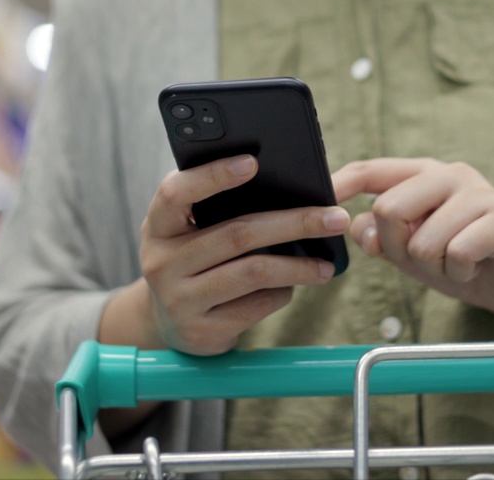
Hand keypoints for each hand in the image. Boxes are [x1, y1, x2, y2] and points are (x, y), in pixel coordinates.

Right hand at [138, 154, 347, 355]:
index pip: (176, 193)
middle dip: (294, 223)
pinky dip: (282, 293)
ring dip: (298, 266)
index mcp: (158, 224)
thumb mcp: (194, 230)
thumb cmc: (195, 260)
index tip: (252, 162)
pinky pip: (255, 305)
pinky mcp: (200, 330)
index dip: (212, 176)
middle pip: (236, 233)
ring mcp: (178, 298)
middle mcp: (160, 260)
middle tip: (335, 218)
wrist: (171, 323)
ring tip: (326, 264)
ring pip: (253, 272)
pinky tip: (292, 286)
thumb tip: (308, 185)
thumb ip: (227, 206)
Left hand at [332, 158, 493, 319]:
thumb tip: (357, 226)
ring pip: (423, 240)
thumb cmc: (461, 260)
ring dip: (434, 267)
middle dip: (399, 249)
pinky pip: (458, 253)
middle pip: (390, 208)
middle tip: (427, 260)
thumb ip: (382, 236)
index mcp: (422, 175)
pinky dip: (459, 273)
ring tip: (456, 263)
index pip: (371, 170)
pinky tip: (474, 268)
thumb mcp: (411, 250)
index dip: (341, 184)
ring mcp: (480, 194)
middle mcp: (450, 174)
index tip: (320, 202)